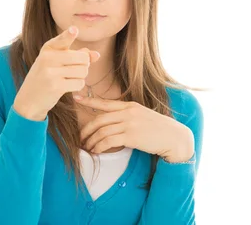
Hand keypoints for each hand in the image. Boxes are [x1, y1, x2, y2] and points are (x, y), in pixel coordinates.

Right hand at [13, 26, 99, 120]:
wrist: (29, 99)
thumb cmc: (46, 77)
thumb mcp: (57, 62)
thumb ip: (77, 55)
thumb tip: (97, 55)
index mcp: (48, 49)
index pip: (62, 40)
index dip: (69, 34)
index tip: (74, 30)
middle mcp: (48, 58)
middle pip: (82, 58)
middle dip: (84, 65)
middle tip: (74, 70)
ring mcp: (51, 72)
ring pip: (83, 71)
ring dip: (81, 77)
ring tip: (68, 79)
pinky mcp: (55, 86)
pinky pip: (79, 83)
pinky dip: (77, 86)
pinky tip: (67, 87)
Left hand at [75, 95, 194, 161]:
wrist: (174, 137)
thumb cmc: (159, 129)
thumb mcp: (143, 116)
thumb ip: (128, 116)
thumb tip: (114, 122)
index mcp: (130, 105)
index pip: (105, 102)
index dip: (89, 101)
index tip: (76, 98)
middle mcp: (128, 112)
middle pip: (99, 119)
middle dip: (86, 129)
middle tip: (80, 137)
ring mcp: (129, 124)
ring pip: (102, 131)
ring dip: (91, 141)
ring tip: (87, 147)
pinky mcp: (131, 136)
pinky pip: (108, 141)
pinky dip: (99, 146)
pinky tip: (97, 151)